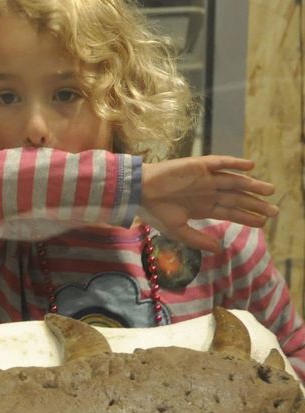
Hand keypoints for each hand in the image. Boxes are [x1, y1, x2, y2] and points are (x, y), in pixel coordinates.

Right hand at [139, 156, 277, 252]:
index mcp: (203, 207)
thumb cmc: (154, 212)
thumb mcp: (177, 230)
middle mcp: (207, 192)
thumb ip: (198, 239)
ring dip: (252, 185)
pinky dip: (235, 163)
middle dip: (256, 204)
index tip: (264, 222)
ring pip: (234, 181)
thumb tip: (219, 249)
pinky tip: (250, 167)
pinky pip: (220, 163)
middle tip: (275, 210)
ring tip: (269, 190)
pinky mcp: (198, 166)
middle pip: (237, 198)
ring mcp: (204, 178)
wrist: (137, 193)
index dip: (247, 216)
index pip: (231, 212)